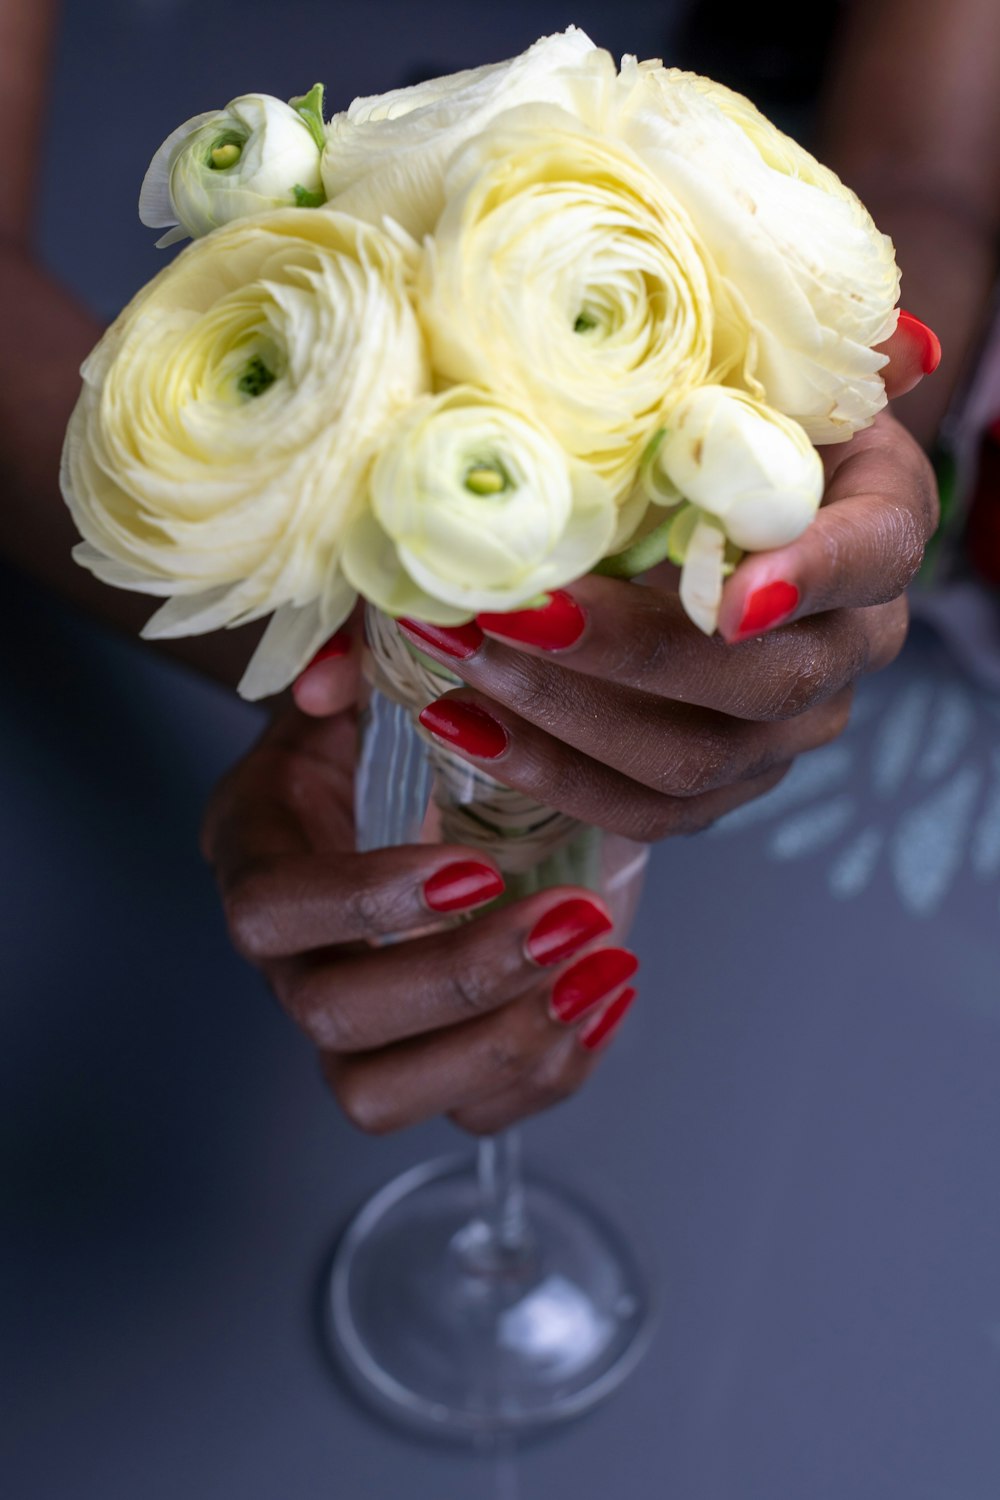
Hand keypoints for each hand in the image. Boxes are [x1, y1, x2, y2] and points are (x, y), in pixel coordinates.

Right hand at [201, 706, 641, 1135]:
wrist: (432, 782)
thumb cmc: (396, 725)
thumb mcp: (373, 672)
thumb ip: (353, 657)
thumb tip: (337, 679)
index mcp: (261, 855)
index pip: (271, 912)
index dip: (364, 904)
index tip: (473, 869)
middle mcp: (291, 959)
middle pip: (333, 1021)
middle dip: (459, 981)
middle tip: (568, 919)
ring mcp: (352, 1026)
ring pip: (385, 1097)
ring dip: (505, 1042)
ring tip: (599, 965)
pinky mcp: (425, 1063)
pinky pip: (474, 1113)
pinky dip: (551, 1072)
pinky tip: (606, 994)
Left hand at [293, 318, 937, 841]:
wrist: (716, 506)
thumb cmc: (727, 422)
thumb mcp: (752, 372)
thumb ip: (794, 362)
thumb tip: (902, 346)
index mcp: (878, 529)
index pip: (871, 556)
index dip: (809, 579)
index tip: (734, 597)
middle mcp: (850, 646)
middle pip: (761, 683)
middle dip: (620, 652)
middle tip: (510, 607)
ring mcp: (787, 730)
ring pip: (690, 760)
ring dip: (560, 713)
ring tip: (458, 653)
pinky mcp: (723, 782)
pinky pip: (645, 812)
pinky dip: (547, 772)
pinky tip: (463, 723)